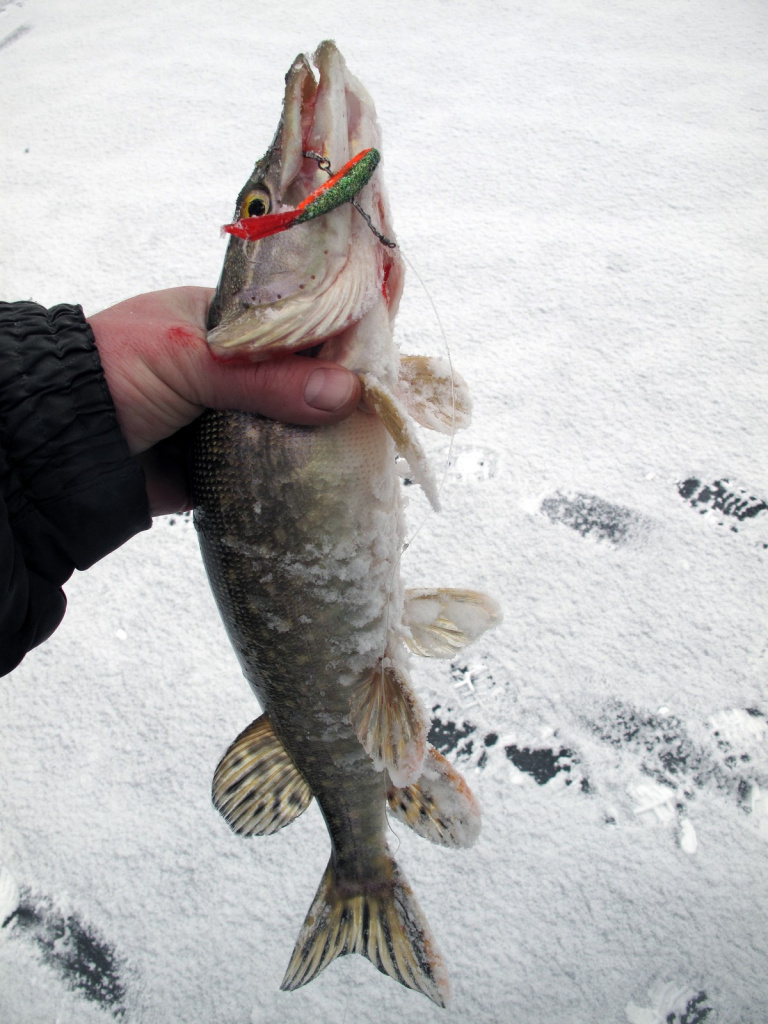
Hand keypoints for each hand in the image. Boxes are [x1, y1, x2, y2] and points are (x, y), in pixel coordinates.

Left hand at [88, 287, 360, 515]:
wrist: (53, 447)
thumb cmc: (113, 374)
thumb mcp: (190, 361)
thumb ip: (265, 379)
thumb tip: (347, 394)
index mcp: (224, 322)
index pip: (295, 324)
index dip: (336, 340)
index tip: (379, 360)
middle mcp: (231, 368)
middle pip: (298, 379)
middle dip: (333, 396)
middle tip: (382, 413)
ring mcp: (228, 418)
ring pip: (288, 426)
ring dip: (318, 439)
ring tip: (371, 449)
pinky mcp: (222, 465)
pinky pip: (269, 470)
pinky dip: (294, 477)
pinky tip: (335, 480)